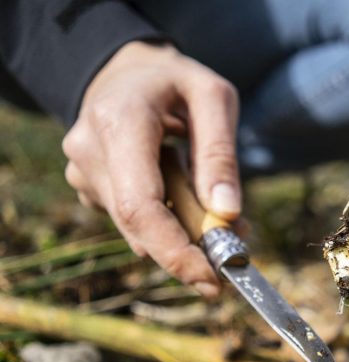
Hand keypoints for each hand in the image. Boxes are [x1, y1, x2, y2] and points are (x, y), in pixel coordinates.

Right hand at [62, 41, 240, 296]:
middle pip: (138, 226)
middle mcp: (89, 151)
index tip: (212, 277)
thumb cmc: (177, 81)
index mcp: (119, 121)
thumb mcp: (214, 97)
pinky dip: (167, 223)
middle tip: (238, 249)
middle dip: (190, 249)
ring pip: (137, 229)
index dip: (174, 250)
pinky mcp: (89, 187)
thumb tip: (227, 214)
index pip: (140, 205)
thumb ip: (220, 154)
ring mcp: (83, 172)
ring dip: (184, 234)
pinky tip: (188, 198)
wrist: (127, 72)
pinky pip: (133, 220)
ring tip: (221, 212)